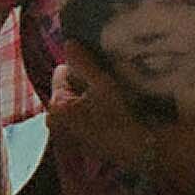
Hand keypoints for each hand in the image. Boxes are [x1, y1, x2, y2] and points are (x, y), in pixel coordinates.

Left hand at [45, 45, 157, 174]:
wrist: (139, 151)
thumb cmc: (119, 118)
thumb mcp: (103, 85)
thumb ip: (84, 63)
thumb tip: (69, 43)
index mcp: (55, 107)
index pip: (62, 72)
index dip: (81, 68)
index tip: (100, 74)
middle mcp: (55, 122)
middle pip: (68, 87)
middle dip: (84, 83)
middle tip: (107, 88)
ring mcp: (67, 134)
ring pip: (77, 101)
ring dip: (91, 97)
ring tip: (111, 101)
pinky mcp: (80, 142)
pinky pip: (83, 115)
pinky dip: (94, 112)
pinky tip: (111, 114)